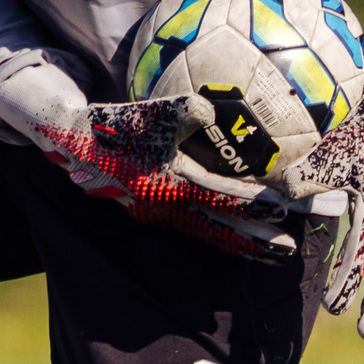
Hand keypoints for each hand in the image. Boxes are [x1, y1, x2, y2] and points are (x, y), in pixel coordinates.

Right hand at [0, 65, 299, 258]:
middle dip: (257, 239)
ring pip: (210, 232)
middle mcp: (167, 208)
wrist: (71, 144)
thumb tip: (216, 112)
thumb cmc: (115, 124)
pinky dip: (221, 231)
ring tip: (277, 252)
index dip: (256, 205)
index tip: (289, 211)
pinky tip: (239, 233)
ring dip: (243, 242)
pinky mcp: (156, 211)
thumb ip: (184, 111)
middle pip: (222, 228)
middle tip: (291, 251)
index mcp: (169, 185)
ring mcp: (160, 214)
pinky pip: (196, 226)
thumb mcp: (148, 112)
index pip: (223, 199)